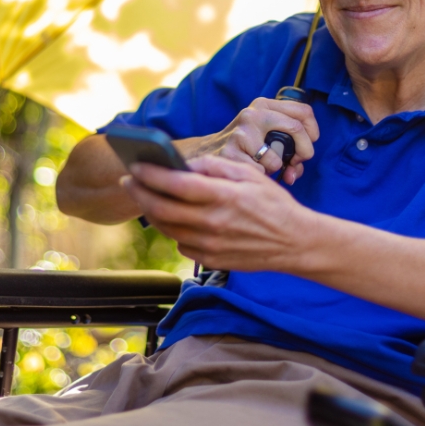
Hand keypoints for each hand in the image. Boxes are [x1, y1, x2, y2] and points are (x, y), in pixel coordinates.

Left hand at [122, 155, 320, 271]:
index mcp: (223, 197)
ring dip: (151, 211)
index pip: (176, 185)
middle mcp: (214, 223)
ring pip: (167, 228)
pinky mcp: (212, 260)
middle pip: (162, 209)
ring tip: (145, 197)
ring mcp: (211, 245)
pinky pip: (181, 243)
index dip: (151, 175)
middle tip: (128, 181)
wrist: (296, 243)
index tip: (135, 167)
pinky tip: (172, 218)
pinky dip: (172, 229)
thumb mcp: (250, 176)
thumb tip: (187, 165)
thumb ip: (216, 167)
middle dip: (140, 193)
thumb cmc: (274, 205)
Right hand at [181, 98, 318, 184]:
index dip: (313, 132)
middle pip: (296, 129)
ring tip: (264, 167)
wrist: (206, 153)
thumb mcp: (263, 133)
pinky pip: (260, 173)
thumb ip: (288, 144)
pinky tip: (249, 171)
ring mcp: (241, 132)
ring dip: (275, 170)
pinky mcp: (231, 152)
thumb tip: (296, 170)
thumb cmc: (244, 147)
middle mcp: (252, 114)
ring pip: (277, 159)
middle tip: (297, 164)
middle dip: (304, 152)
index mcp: (263, 105)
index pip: (303, 111)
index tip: (309, 146)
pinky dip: (259, 177)